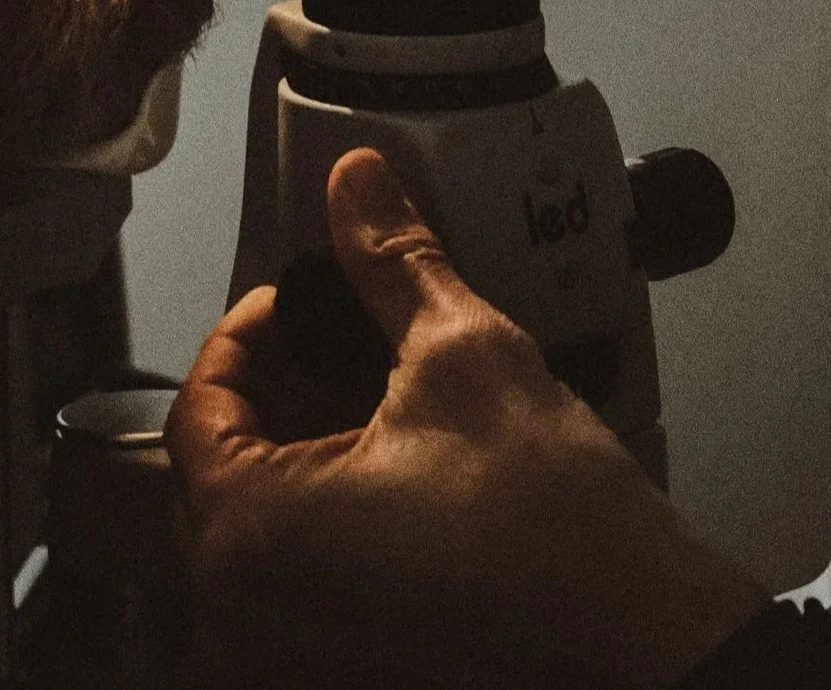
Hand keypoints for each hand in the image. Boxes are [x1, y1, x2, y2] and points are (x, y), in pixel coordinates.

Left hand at [168, 147, 768, 689]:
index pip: (199, 405)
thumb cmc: (553, 532)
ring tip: (377, 393)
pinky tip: (398, 465)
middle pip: (222, 463)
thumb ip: (393, 261)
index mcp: (247, 536)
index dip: (251, 332)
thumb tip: (359, 187)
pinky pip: (300, 571)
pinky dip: (329, 511)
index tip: (298, 299)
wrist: (631, 626)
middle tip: (339, 334)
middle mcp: (247, 610)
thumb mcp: (465, 352)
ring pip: (260, 520)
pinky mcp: (342, 661)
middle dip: (280, 387)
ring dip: (303, 446)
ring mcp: (291, 647)